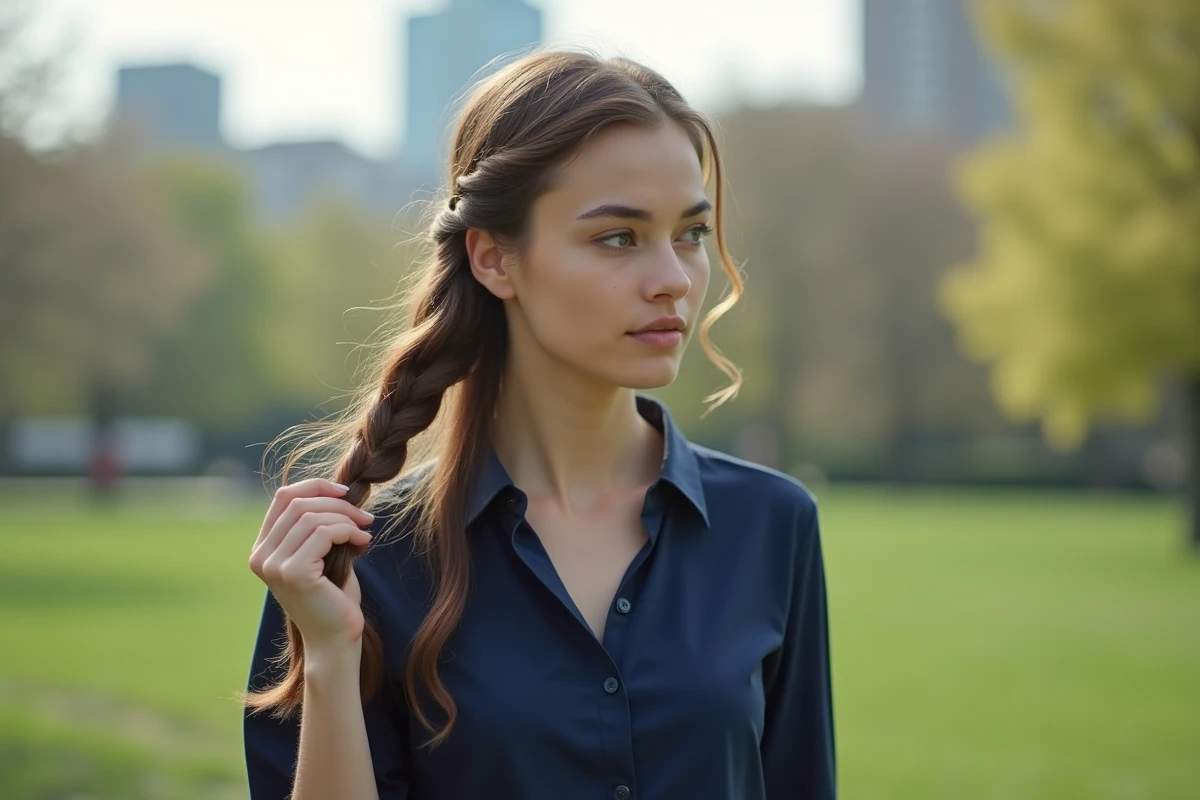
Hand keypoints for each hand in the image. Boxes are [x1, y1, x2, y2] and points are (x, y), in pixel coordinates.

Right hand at [248, 479, 376, 654]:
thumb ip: (318, 524)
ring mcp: (273, 565)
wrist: (336, 639)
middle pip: (298, 503)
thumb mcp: (322, 553)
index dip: (316, 486)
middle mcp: (261, 556)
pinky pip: (324, 532)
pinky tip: (362, 544)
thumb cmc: (333, 597)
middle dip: (338, 503)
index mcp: (263, 548)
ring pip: (313, 516)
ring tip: (364, 532)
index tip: (346, 492)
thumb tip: (338, 490)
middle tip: (365, 517)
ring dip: (346, 519)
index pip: (284, 498)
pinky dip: (348, 531)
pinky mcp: (293, 572)